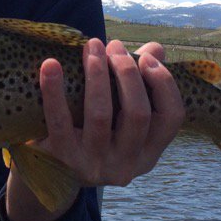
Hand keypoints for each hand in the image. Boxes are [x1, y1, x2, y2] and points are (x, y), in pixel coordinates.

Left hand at [5, 39, 183, 220]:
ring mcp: (93, 165)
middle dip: (127, 73)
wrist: (49, 174)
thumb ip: (140, 83)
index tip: (147, 58)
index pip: (171, 117)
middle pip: (138, 114)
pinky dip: (54, 90)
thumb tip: (156, 49)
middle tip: (113, 46)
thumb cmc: (92, 134)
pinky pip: (59, 120)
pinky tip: (51, 64)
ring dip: (97, 74)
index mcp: (148, 154)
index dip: (164, 83)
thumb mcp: (119, 118)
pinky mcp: (61, 160)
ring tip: (91, 47)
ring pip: (101, 114)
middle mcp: (125, 165)